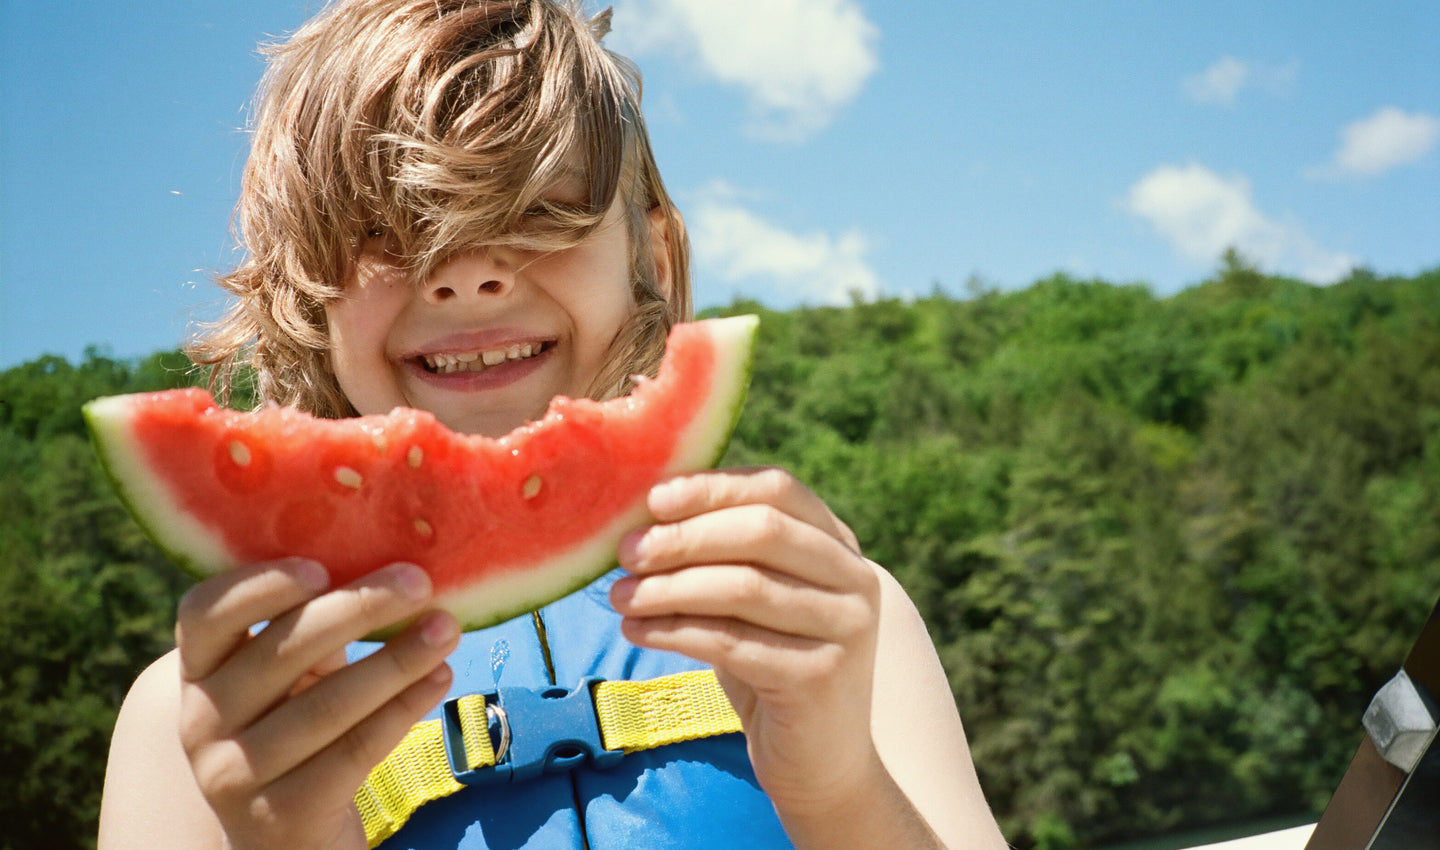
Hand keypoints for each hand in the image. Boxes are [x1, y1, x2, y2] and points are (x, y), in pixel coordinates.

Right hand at [173, 559, 459, 849]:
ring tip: (447, 630)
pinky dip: (402, 710)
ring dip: (397, 660)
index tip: (322, 566)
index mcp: (199, 671)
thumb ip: (317, 625)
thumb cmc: (299, 730)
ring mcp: (234, 774)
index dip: (259, 584)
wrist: (288, 838)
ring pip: (325, 705)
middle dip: (359, 608)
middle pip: (280, 650)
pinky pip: (352, 752)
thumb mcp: (292, 677)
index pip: (204, 613)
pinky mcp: (280, 815)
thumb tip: (397, 564)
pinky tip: (439, 679)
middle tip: (419, 582)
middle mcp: (202, 721)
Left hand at [610, 467, 884, 817]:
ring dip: (668, 588)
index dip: (713, 486)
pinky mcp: (821, 676)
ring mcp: (846, 628)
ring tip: (620, 596)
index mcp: (838, 545)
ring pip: (742, 587)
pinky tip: (637, 630)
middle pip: (761, 531)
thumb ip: (722, 555)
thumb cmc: (771, 666)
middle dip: (683, 537)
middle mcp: (855, 578)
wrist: (822, 763)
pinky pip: (732, 642)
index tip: (653, 498)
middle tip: (626, 552)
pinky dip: (674, 632)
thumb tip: (640, 516)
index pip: (778, 488)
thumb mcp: (754, 600)